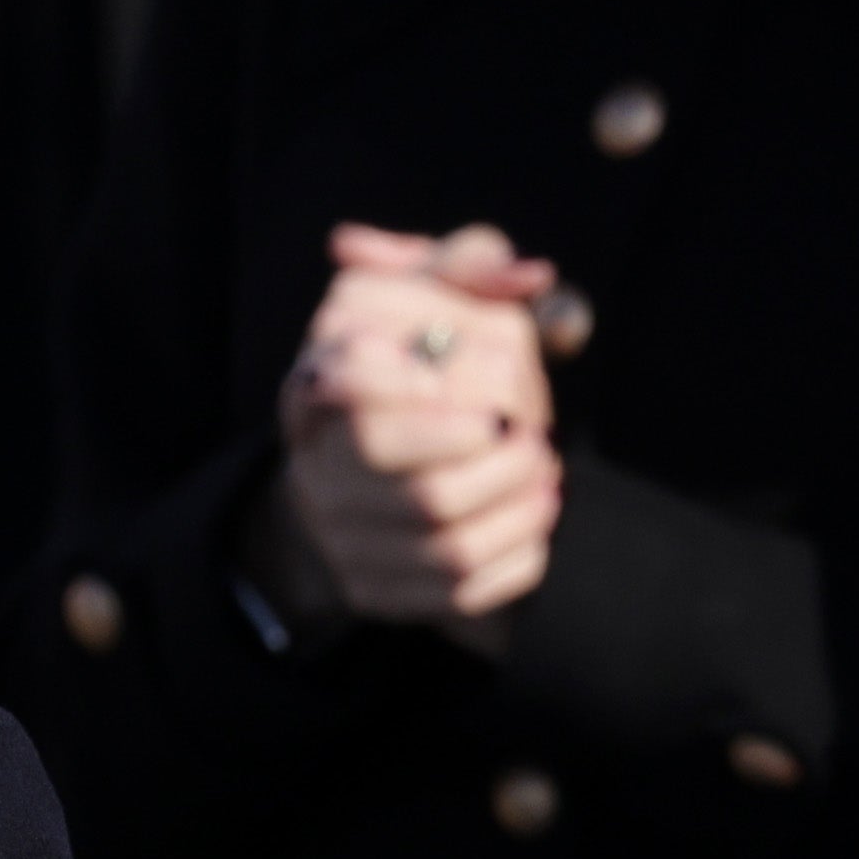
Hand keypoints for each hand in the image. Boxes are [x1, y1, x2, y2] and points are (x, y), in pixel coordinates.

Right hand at [256, 222, 561, 646]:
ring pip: (445, 546)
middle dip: (496, 460)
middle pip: (412, 480)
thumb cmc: (415, 361)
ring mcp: (340, 536)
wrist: (356, 467)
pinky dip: (517, 556)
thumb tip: (528, 276)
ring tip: (544, 474)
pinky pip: (459, 594)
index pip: (349, 380)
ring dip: (517, 507)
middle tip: (532, 435)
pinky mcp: (374, 590)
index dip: (425, 386)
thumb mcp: (430, 295)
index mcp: (318, 379)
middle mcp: (314, 464)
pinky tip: (533, 519)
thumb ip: (473, 265)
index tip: (490, 385)